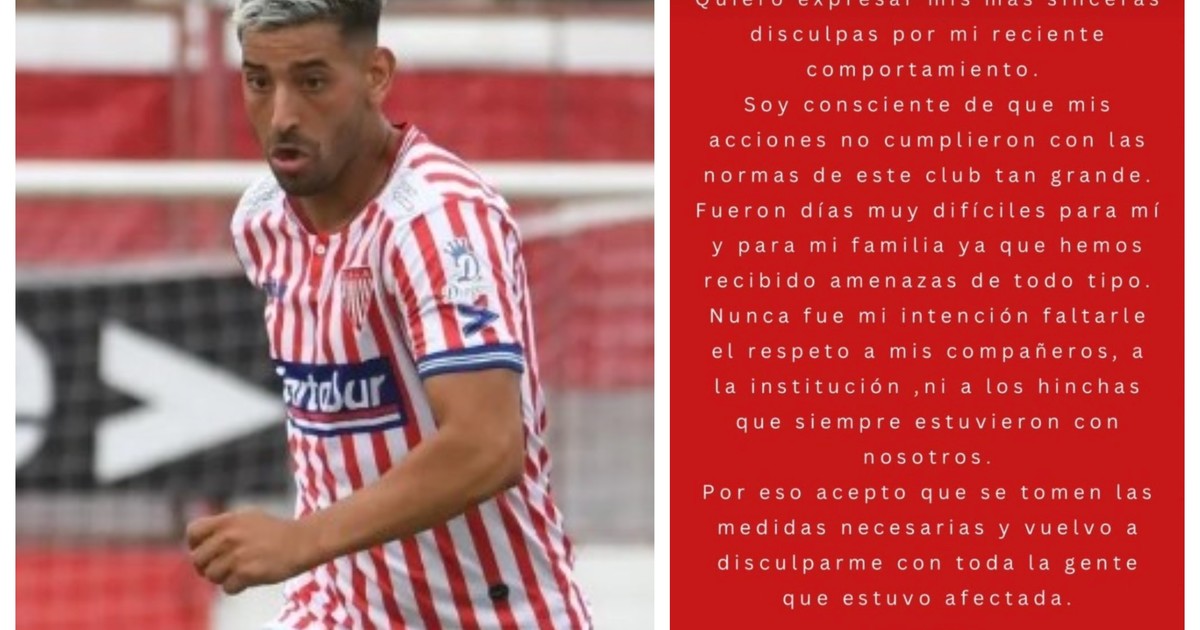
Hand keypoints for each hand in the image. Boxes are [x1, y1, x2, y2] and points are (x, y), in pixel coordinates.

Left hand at [186, 508, 316, 594]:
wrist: (302, 541)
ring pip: (211, 576)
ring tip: (239, 571)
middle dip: (208, 566)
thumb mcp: (247, 518)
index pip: (193, 533)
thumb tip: (199, 541)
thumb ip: (224, 527)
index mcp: (227, 520)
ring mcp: (237, 555)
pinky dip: (237, 587)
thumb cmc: (276, 531)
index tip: (208, 551)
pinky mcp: (247, 573)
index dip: (196, 545)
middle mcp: (229, 536)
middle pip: (198, 559)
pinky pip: (228, 588)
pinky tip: (249, 578)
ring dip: (223, 578)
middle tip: (224, 567)